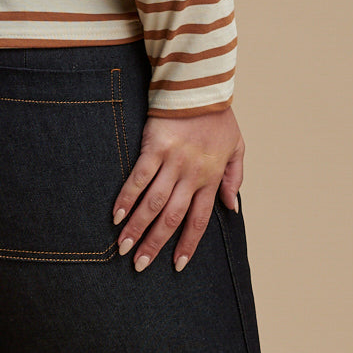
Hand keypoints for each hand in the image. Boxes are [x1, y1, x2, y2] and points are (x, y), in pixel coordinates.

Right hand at [112, 106, 243, 271]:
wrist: (200, 86)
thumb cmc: (217, 115)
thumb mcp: (237, 147)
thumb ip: (235, 178)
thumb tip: (233, 207)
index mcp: (211, 178)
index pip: (199, 220)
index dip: (187, 244)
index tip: (177, 265)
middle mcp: (191, 176)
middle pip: (171, 218)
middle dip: (154, 244)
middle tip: (139, 264)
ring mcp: (172, 162)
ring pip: (152, 203)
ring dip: (137, 227)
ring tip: (123, 247)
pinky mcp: (154, 147)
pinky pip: (138, 177)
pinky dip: (127, 197)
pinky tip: (116, 214)